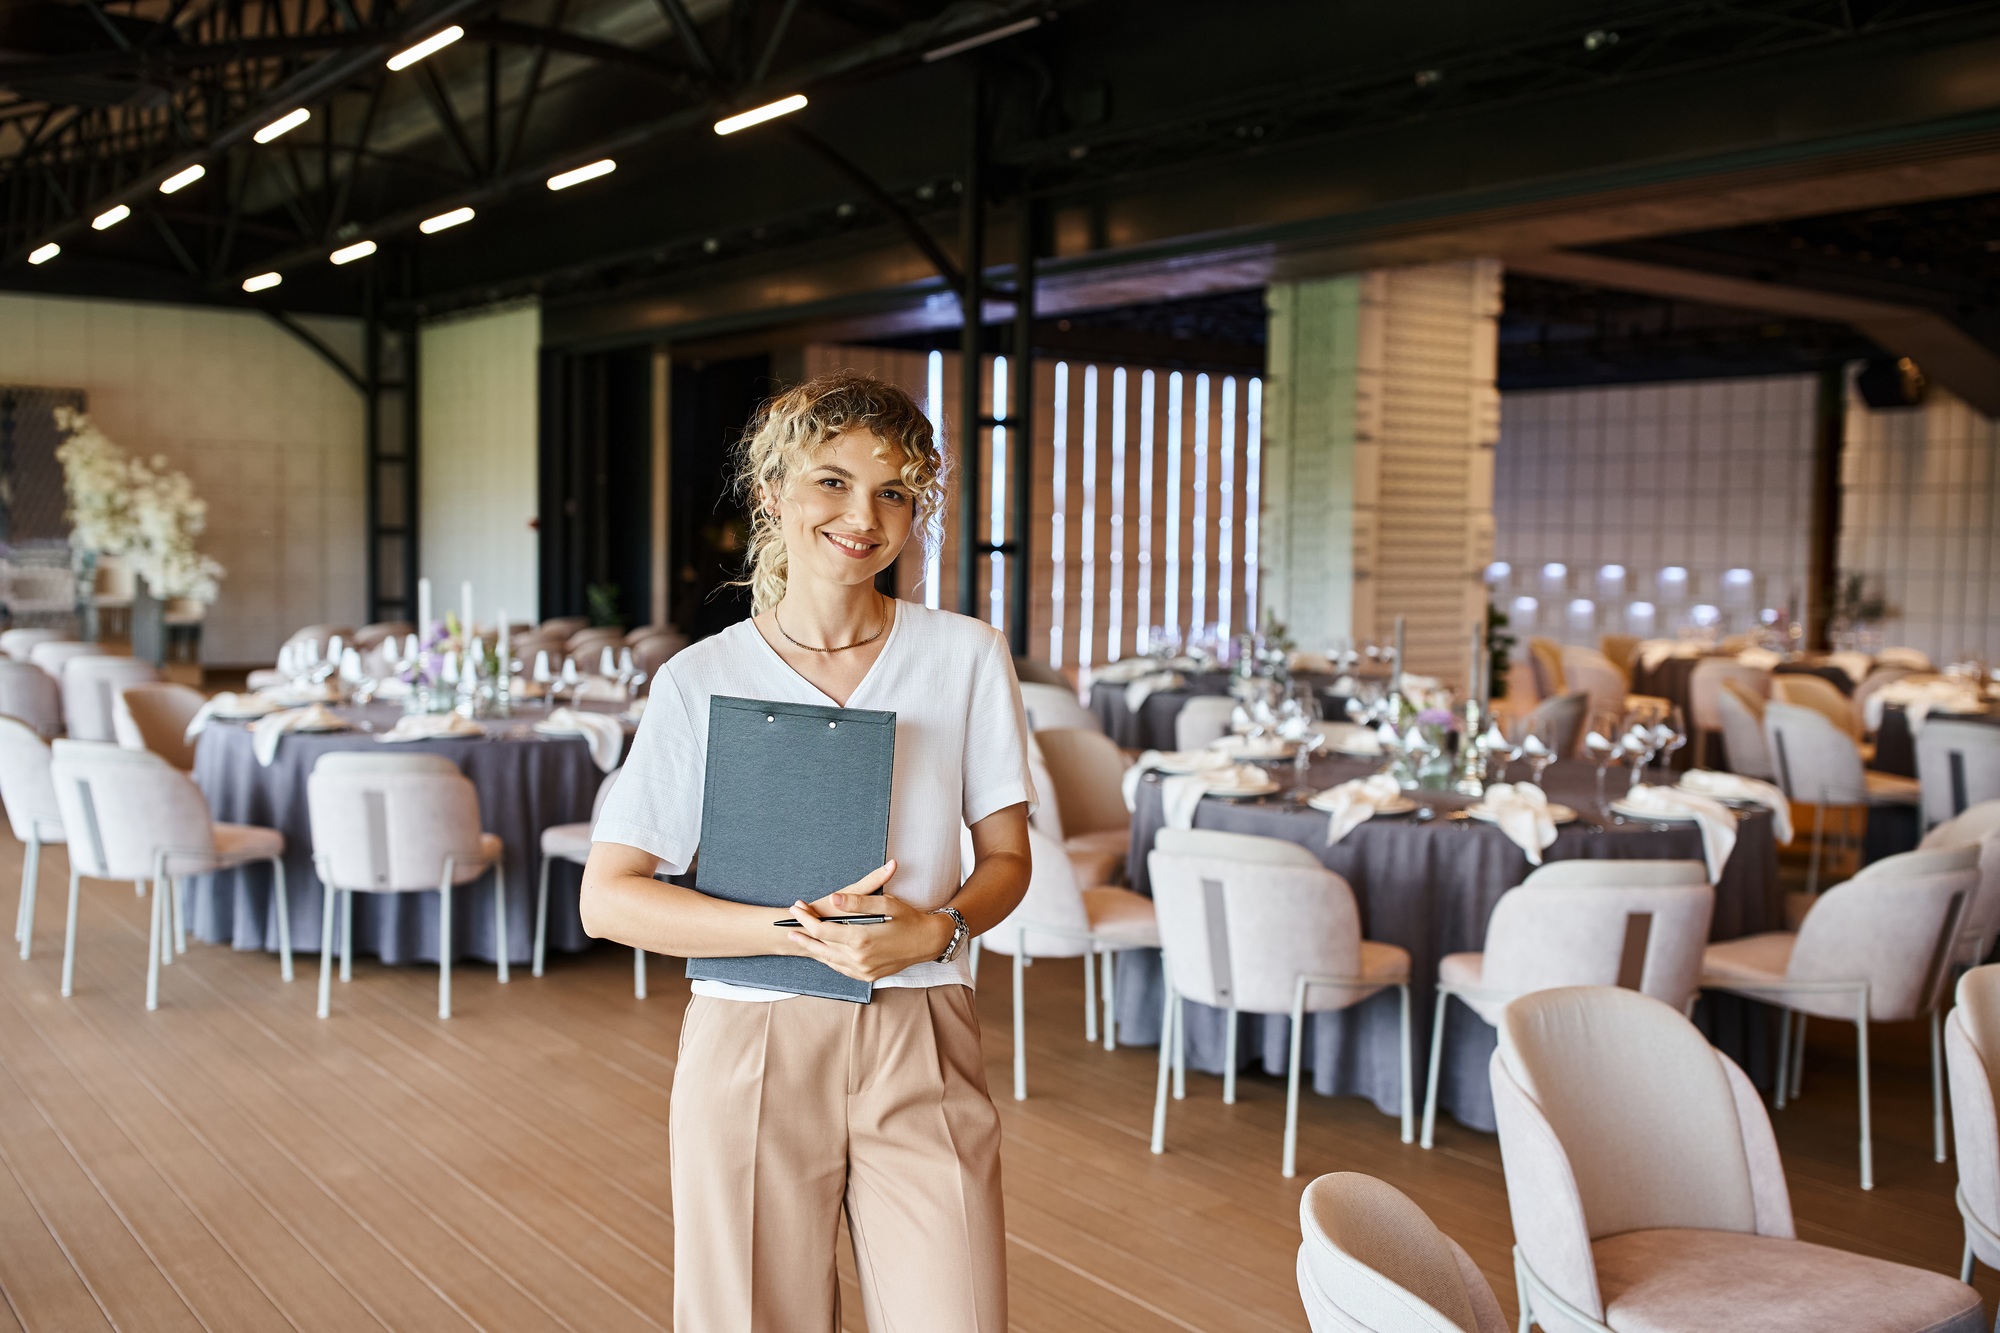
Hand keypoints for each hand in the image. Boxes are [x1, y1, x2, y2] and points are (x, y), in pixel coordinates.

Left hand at [783, 860, 954, 982]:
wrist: (929, 942)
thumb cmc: (909, 918)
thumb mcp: (885, 903)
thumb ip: (857, 902)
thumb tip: (833, 899)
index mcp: (861, 939)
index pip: (822, 930)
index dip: (805, 919)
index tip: (795, 908)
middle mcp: (859, 958)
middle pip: (821, 946)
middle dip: (804, 933)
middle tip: (788, 924)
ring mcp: (863, 970)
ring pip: (829, 959)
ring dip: (812, 948)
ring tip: (798, 937)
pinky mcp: (867, 976)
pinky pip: (841, 968)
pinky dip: (829, 959)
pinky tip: (822, 951)